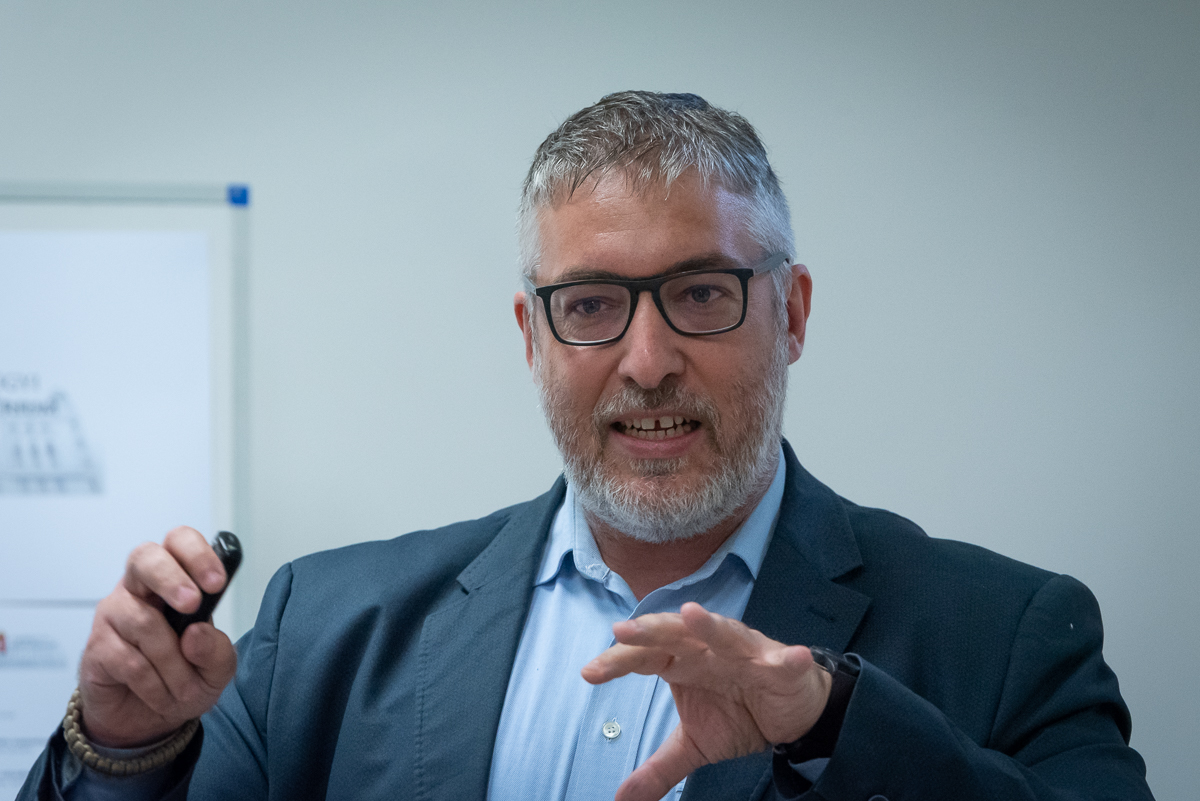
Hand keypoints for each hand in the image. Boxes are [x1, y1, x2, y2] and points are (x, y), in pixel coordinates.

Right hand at [76, 526, 237, 747]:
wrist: (148, 719)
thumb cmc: (185, 678)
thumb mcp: (217, 669)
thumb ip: (217, 651)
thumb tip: (196, 634)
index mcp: (175, 578)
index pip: (179, 542)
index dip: (197, 554)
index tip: (216, 583)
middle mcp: (140, 588)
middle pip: (145, 557)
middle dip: (171, 578)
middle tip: (192, 606)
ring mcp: (114, 614)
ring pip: (144, 622)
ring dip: (173, 663)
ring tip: (184, 689)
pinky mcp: (96, 646)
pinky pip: (128, 659)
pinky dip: (153, 683)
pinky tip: (160, 694)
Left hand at [581, 602, 831, 800]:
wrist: (792, 717)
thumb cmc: (740, 716)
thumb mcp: (694, 746)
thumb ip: (658, 768)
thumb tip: (622, 800)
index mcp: (683, 663)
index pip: (645, 656)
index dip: (619, 661)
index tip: (589, 673)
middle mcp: (710, 650)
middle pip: (675, 635)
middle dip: (651, 631)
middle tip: (623, 631)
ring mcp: (747, 653)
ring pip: (725, 635)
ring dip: (710, 625)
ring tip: (692, 614)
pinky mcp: (783, 667)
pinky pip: (785, 661)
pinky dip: (788, 658)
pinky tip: (791, 656)